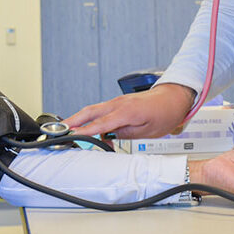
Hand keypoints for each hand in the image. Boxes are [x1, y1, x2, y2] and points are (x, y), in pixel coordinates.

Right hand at [63, 83, 194, 137]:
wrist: (174, 97)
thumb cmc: (165, 113)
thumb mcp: (149, 131)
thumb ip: (126, 133)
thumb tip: (109, 137)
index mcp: (127, 111)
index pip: (100, 123)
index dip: (85, 131)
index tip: (72, 136)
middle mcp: (119, 103)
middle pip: (90, 111)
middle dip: (73, 120)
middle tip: (60, 130)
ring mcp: (118, 101)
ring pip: (93, 110)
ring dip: (80, 119)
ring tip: (69, 131)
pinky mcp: (119, 103)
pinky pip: (101, 111)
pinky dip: (92, 119)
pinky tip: (91, 130)